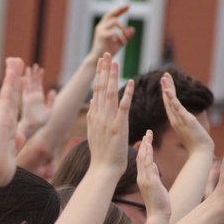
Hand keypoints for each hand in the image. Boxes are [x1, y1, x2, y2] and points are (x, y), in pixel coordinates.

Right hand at [0, 57, 25, 186]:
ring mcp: (2, 118)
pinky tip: (13, 69)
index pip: (13, 107)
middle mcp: (3, 121)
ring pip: (9, 92)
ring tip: (14, 59)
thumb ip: (15, 145)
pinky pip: (7, 96)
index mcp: (7, 130)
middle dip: (13, 79)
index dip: (16, 93)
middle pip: (10, 96)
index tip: (19, 81)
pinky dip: (10, 82)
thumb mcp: (11, 155)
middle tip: (14, 62)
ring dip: (12, 75)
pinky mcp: (1, 117)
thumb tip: (19, 136)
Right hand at [18, 64, 54, 138]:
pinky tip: (24, 77)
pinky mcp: (25, 100)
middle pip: (33, 82)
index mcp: (39, 97)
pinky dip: (24, 84)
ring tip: (29, 68)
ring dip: (29, 76)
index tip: (41, 69)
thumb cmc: (41, 121)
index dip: (40, 77)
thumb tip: (53, 91)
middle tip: (35, 65)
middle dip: (34, 74)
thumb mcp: (49, 110)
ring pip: (29, 84)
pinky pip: (25, 90)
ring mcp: (29, 97)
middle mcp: (33, 96)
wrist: (33, 127)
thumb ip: (51, 100)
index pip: (39, 84)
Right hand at [86, 53, 132, 175]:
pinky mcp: (118, 126)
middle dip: (104, 70)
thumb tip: (92, 101)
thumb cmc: (101, 154)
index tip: (101, 62)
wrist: (103, 169)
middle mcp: (99, 115)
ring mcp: (108, 120)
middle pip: (101, 88)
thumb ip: (92, 116)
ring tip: (115, 61)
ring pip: (110, 93)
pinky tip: (130, 82)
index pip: (96, 90)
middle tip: (107, 54)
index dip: (99, 75)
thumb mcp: (93, 132)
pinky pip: (123, 107)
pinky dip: (126, 94)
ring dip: (112, 76)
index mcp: (94, 116)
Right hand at [89, 4, 135, 59]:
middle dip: (120, 9)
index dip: (119, 9)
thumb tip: (132, 29)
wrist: (99, 60)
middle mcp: (101, 26)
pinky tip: (123, 43)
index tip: (128, 6)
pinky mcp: (101, 36)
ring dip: (123, 28)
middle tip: (128, 6)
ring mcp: (100, 30)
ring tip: (126, 37)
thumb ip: (125, 35)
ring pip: (115, 21)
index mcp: (104, 26)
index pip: (112, 15)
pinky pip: (114, 32)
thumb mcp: (119, 42)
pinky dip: (121, 37)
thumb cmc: (108, 51)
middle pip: (111, 13)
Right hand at [137, 130, 170, 220]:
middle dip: (144, 143)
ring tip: (148, 135)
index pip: (141, 160)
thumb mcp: (156, 186)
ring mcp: (144, 179)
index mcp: (142, 178)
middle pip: (140, 157)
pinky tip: (149, 146)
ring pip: (143, 159)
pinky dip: (147, 155)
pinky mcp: (150, 182)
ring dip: (146, 146)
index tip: (147, 138)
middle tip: (148, 132)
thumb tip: (153, 165)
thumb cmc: (159, 202)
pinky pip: (147, 165)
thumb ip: (154, 174)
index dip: (143, 148)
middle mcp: (141, 177)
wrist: (158, 215)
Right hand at [161, 72, 213, 154]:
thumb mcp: (191, 132)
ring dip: (167, 88)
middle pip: (168, 101)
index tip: (165, 84)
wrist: (201, 153)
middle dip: (166, 87)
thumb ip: (189, 126)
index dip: (167, 94)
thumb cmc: (198, 146)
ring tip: (164, 77)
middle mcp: (175, 120)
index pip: (170, 105)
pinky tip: (167, 90)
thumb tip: (190, 123)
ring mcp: (179, 120)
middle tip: (163, 75)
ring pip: (171, 101)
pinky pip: (177, 108)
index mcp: (176, 122)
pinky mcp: (185, 120)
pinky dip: (171, 99)